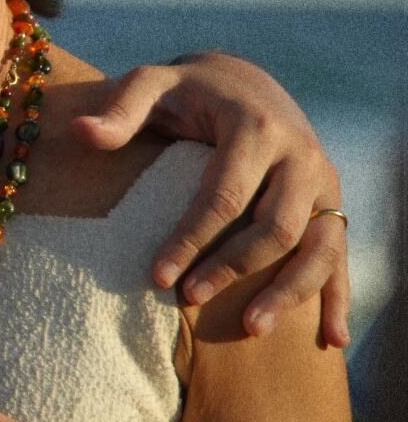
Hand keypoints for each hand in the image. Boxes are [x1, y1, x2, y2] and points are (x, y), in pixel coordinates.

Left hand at [73, 54, 348, 346]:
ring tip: (251, 329)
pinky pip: (340, 255)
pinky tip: (330, 339)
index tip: (156, 276)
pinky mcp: (334, 203)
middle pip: (276, 226)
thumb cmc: (188, 90)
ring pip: (318, 246)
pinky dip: (337, 297)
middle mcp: (300, 155)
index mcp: (256, 127)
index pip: (224, 195)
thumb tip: (81, 133)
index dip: (190, 239)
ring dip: (288, 292)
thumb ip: (121, 109)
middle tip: (188, 299)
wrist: (246, 82)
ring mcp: (324, 182)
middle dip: (233, 268)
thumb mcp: (152, 84)